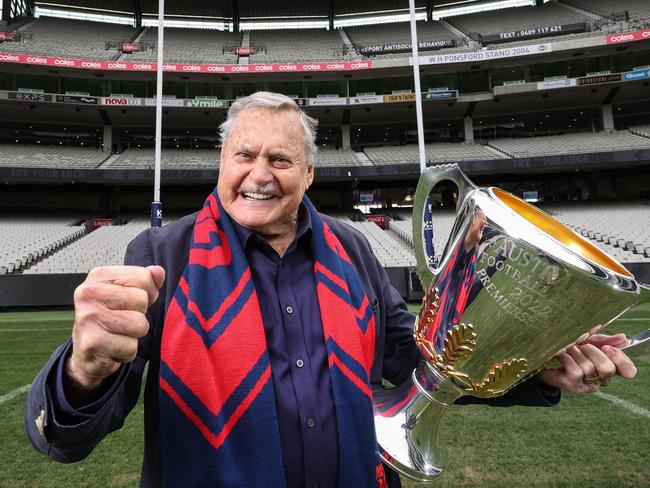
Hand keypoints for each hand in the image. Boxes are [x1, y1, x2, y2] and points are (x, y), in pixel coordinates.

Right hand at [66, 265, 164, 394]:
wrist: (88, 355)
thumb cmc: (110, 320)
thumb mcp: (127, 294)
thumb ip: (145, 281)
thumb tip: (159, 272)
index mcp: (98, 276)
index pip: (143, 276)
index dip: (148, 293)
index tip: (132, 303)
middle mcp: (88, 293)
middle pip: (141, 300)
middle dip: (140, 315)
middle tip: (122, 322)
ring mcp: (88, 317)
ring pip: (139, 324)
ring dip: (135, 335)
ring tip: (118, 335)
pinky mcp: (92, 342)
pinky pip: (131, 347)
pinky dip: (127, 352)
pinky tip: (112, 349)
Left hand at [536, 333, 636, 392]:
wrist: (541, 356)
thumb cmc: (567, 349)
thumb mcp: (587, 341)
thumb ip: (604, 340)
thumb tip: (624, 338)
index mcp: (608, 368)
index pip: (628, 372)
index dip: (621, 359)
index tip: (606, 347)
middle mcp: (599, 380)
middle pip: (608, 369)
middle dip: (593, 352)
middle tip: (582, 345)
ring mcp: (585, 384)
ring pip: (589, 368)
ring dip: (576, 352)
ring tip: (567, 347)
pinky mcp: (571, 385)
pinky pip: (575, 370)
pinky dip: (566, 357)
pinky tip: (559, 353)